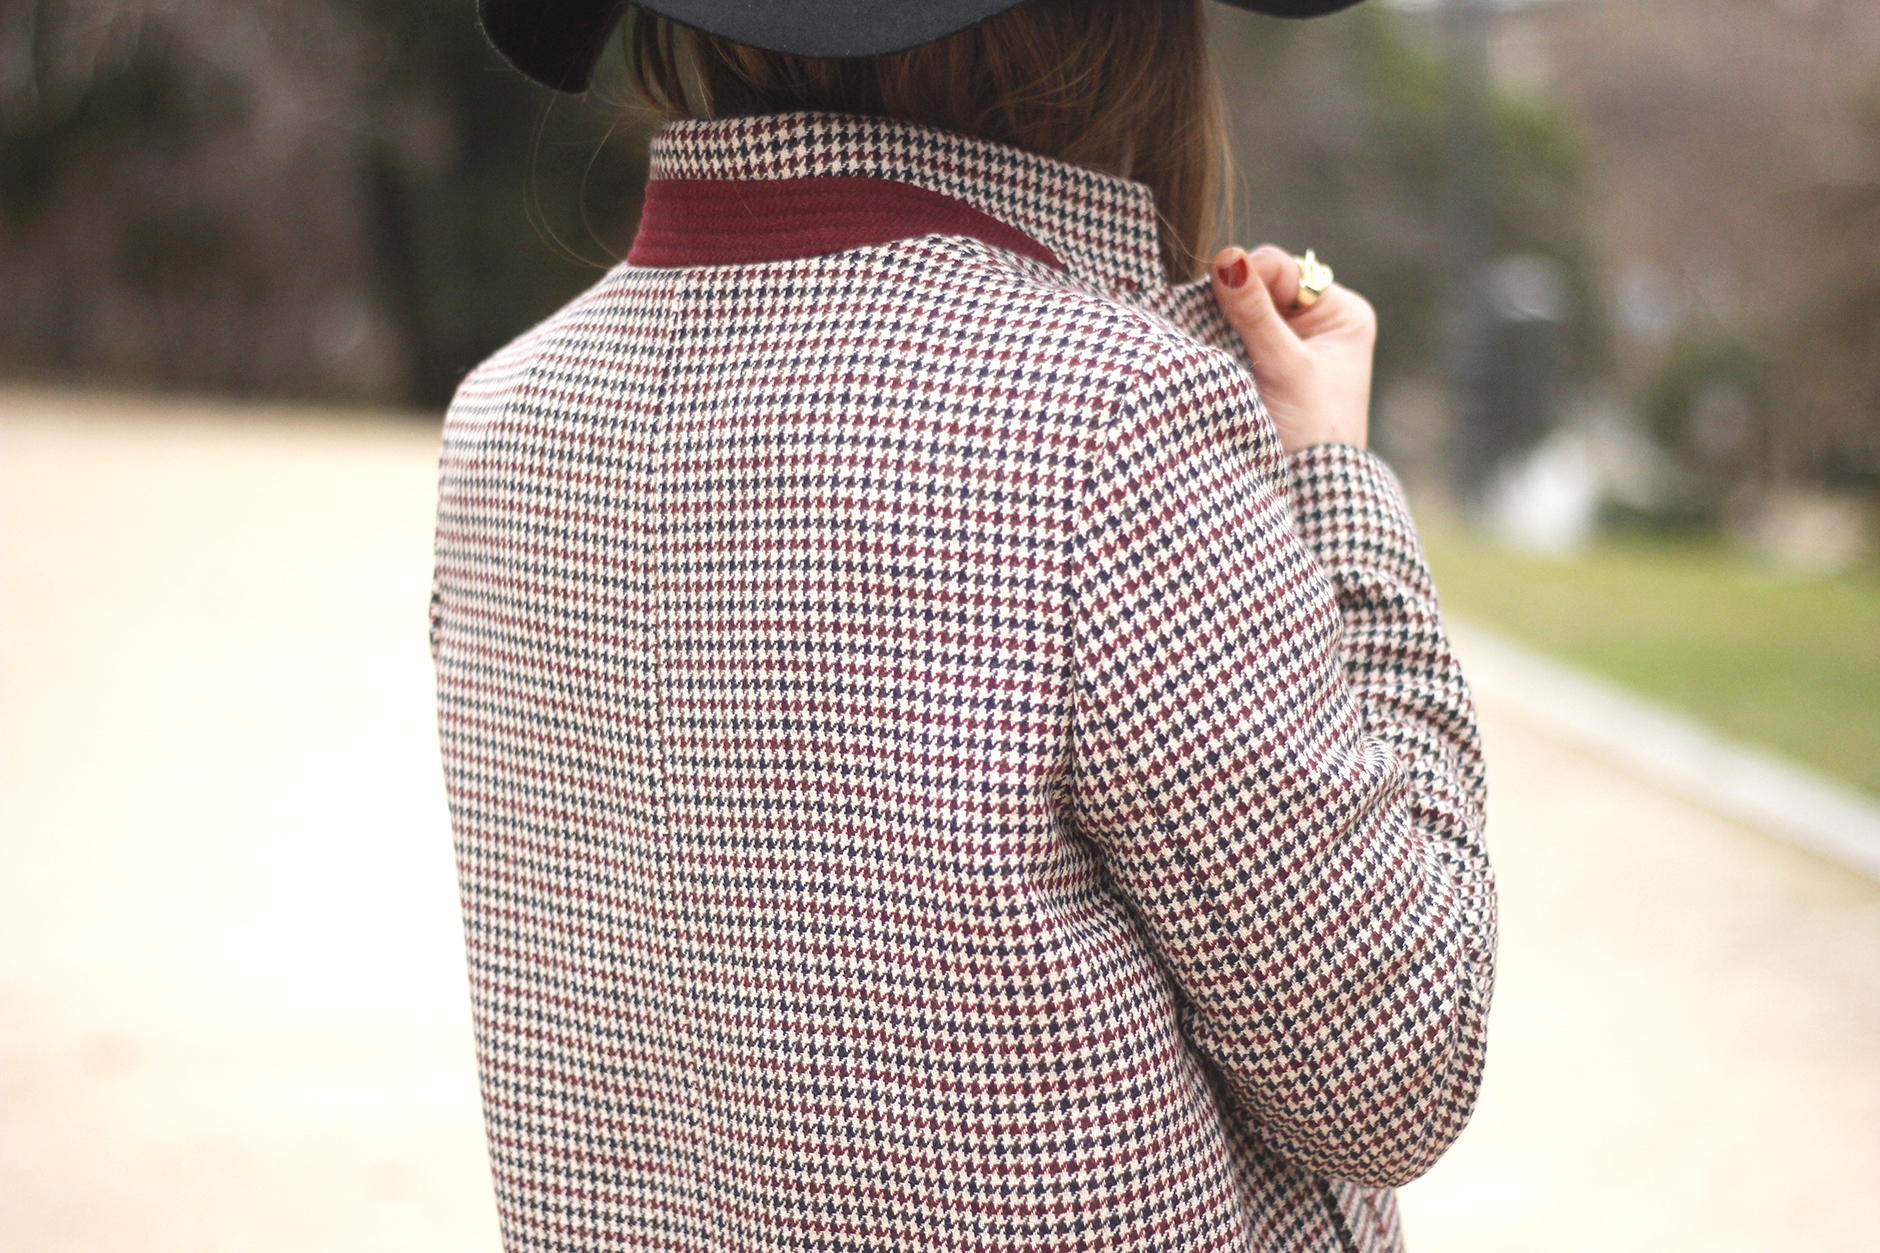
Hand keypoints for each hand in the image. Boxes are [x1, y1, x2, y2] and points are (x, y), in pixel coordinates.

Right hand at [1209, 245, 1375, 453]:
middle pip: (1260, 288)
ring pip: (1240, 315)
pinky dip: (1216, 346)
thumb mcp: (1285, 368)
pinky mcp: (1262, 370)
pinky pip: (1231, 341)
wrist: (1309, 500)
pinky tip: (1207, 359)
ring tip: (1209, 348)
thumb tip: (1226, 256)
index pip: (1284, 269)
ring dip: (1220, 327)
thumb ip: (1255, 313)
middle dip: (1231, 304)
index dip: (1247, 278)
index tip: (1218, 299)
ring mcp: (1288, 347)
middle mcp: (1318, 324)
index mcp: (1342, 314)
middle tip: (1211, 330)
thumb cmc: (1312, 435)